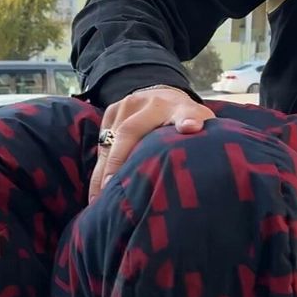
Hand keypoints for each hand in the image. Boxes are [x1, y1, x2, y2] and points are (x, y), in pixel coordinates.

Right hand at [90, 88, 212, 201]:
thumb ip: (199, 133)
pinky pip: (102, 142)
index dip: (187, 121)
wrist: (162, 96)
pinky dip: (99, 166)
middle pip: (130, 131)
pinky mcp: (111, 111)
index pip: (186, 113)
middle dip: (118, 163)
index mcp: (180, 108)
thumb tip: (195, 138)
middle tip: (111, 189)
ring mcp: (128, 105)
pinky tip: (97, 189)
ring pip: (110, 140)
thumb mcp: (199, 124)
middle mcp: (151, 104)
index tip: (190, 128)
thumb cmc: (183, 121)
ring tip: (97, 199)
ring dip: (102, 171)